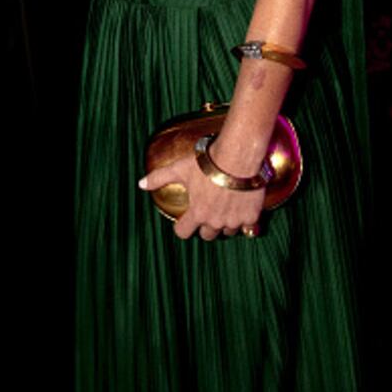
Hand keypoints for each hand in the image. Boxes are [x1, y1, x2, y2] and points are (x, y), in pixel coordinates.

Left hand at [140, 152, 264, 240]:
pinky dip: (247, 221)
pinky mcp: (251, 216)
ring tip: (227, 206)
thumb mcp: (179, 168)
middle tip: (209, 209)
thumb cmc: (206, 162)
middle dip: (206, 225)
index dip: (183, 227)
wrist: (237, 157)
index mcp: (197, 213)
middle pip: (208, 235)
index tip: (185, 221)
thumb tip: (141, 184)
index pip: (183, 232)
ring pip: (228, 231)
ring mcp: (233, 221)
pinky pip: (249, 227)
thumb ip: (159, 178)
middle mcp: (214, 221)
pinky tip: (244, 210)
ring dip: (226, 222)